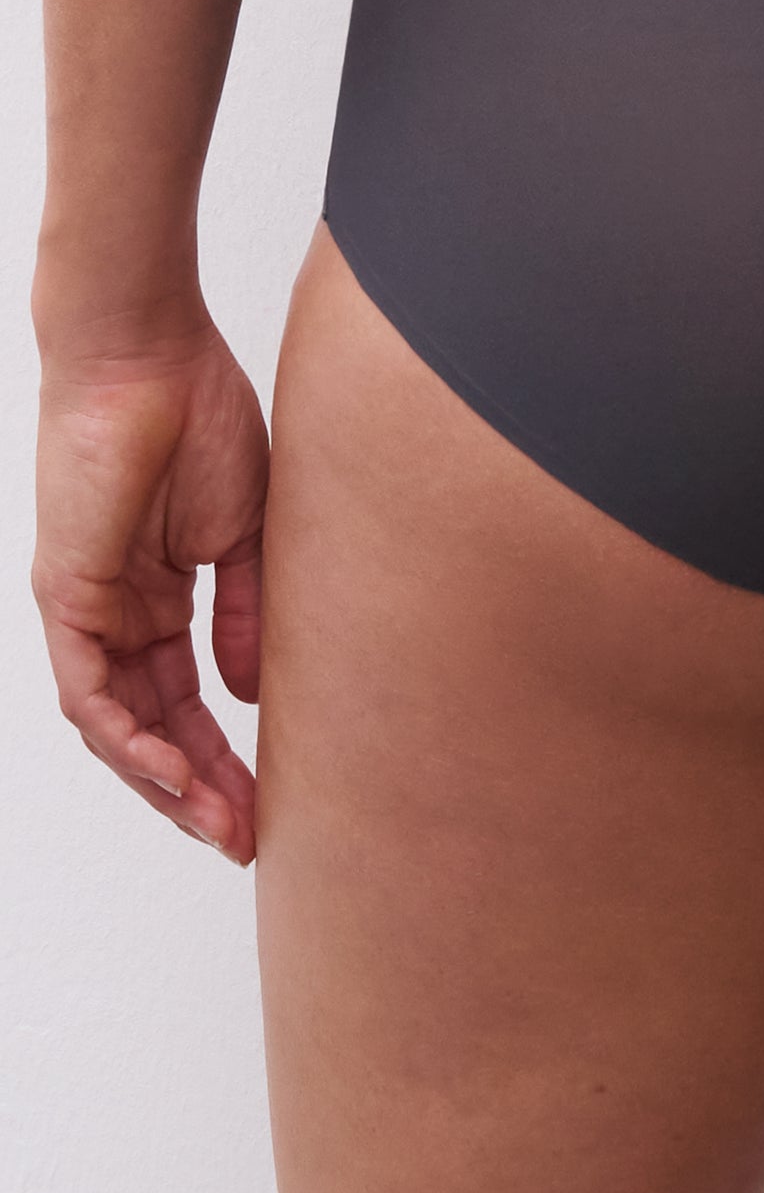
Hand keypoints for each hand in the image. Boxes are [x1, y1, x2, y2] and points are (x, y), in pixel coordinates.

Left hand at [34, 318, 267, 864]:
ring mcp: (86, 609)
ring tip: (218, 822)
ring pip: (114, 727)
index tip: (270, 806)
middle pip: (152, 729)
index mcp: (159, 597)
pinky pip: (87, 693)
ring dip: (166, 783)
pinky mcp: (66, 596)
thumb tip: (249, 695)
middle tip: (247, 838)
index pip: (188, 702)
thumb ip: (245, 616)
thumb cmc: (202, 419)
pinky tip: (171, 773)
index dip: (227, 759)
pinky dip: (126, 740)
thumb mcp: (245, 538)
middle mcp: (116, 613)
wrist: (151, 354)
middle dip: (199, 791)